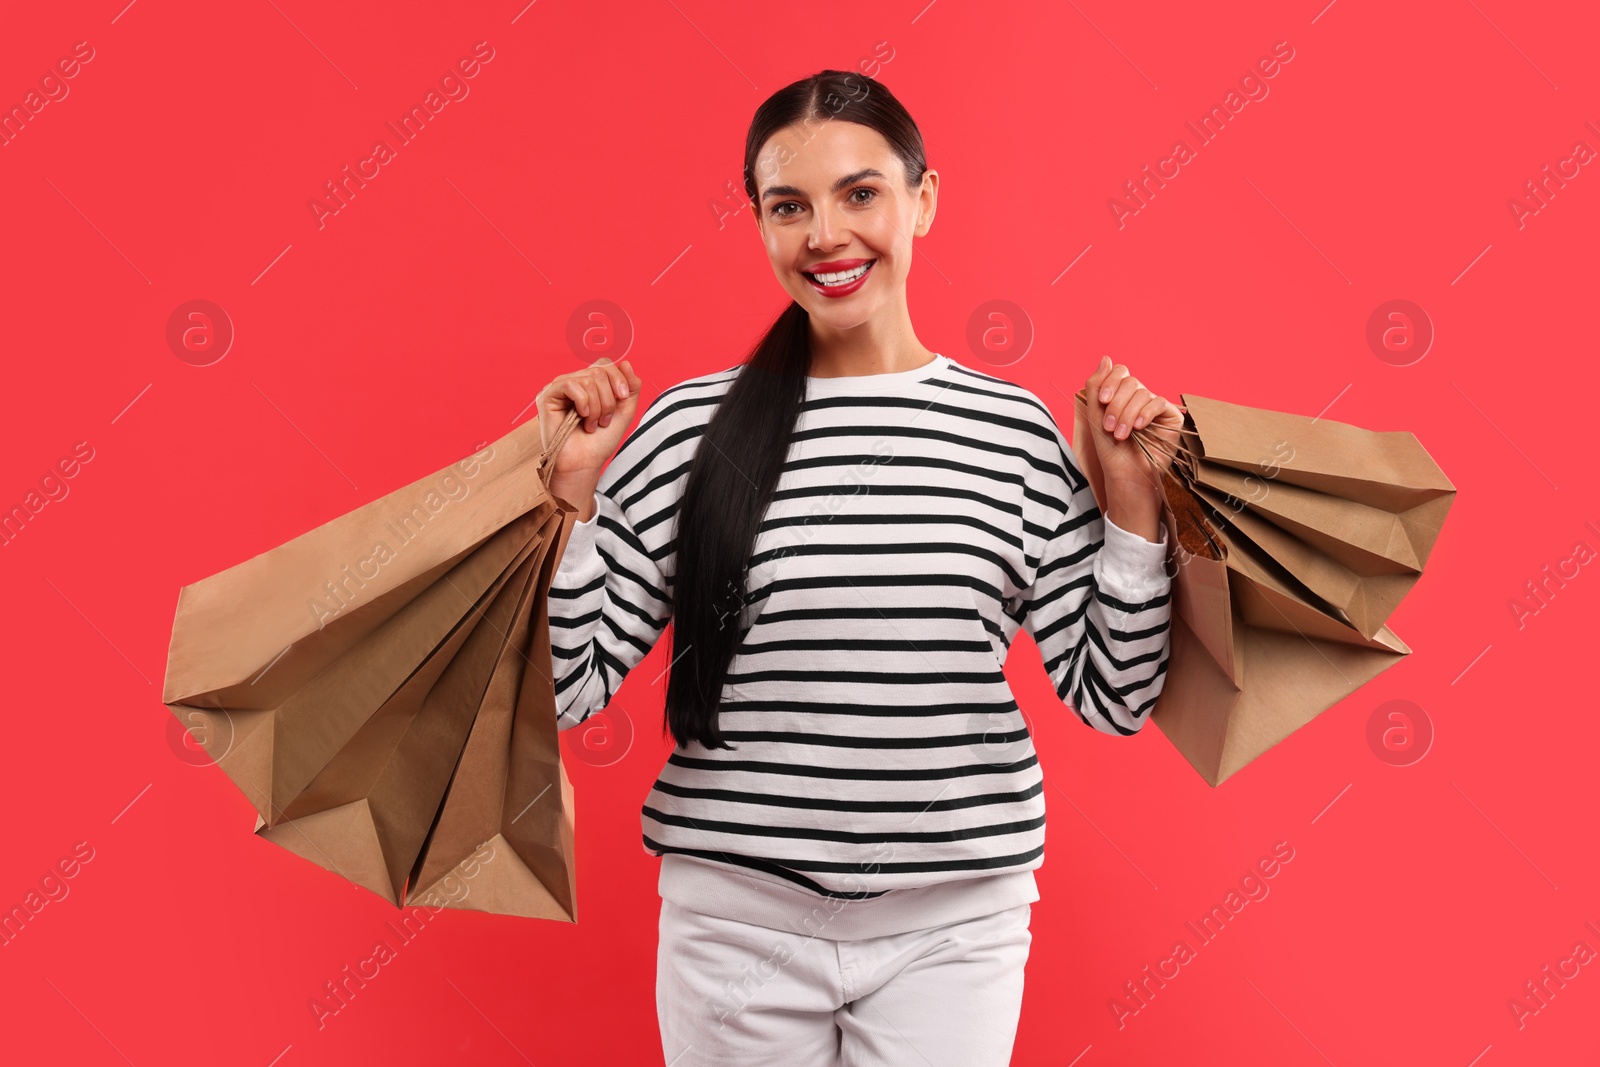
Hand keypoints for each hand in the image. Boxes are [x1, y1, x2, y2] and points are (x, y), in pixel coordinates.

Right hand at [536, 358, 642, 478]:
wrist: (585, 462)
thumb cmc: (600, 441)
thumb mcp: (625, 411)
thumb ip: (631, 387)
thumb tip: (626, 363)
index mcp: (589, 384)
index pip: (605, 363)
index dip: (618, 378)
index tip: (622, 398)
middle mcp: (573, 382)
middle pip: (599, 370)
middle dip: (609, 398)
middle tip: (604, 420)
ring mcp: (558, 388)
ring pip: (588, 378)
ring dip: (597, 406)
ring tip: (592, 423)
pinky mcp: (547, 396)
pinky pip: (571, 385)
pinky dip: (583, 403)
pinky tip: (581, 417)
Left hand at [1085, 355, 1182, 495]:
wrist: (1125, 474)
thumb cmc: (1110, 450)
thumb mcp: (1095, 415)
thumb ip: (1096, 385)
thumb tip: (1106, 357)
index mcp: (1122, 396)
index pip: (1120, 372)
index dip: (1110, 382)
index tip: (1101, 401)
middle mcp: (1139, 398)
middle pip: (1130, 381)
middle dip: (1116, 404)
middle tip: (1109, 426)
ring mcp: (1155, 406)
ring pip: (1142, 393)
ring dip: (1127, 414)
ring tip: (1120, 435)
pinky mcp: (1171, 416)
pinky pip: (1158, 402)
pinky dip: (1145, 414)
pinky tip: (1138, 428)